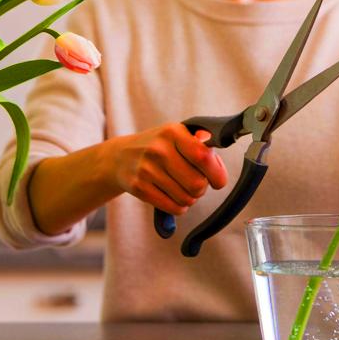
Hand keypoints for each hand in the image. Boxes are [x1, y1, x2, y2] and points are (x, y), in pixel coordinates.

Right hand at [109, 123, 227, 215]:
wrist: (120, 157)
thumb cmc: (159, 147)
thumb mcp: (177, 135)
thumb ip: (200, 144)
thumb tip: (215, 157)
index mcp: (173, 132)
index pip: (202, 156)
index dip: (216, 173)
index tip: (218, 181)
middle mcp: (158, 149)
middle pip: (197, 184)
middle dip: (202, 188)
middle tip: (196, 183)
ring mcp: (146, 169)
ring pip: (186, 199)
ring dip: (190, 199)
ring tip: (182, 189)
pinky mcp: (138, 187)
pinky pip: (172, 207)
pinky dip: (179, 207)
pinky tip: (174, 197)